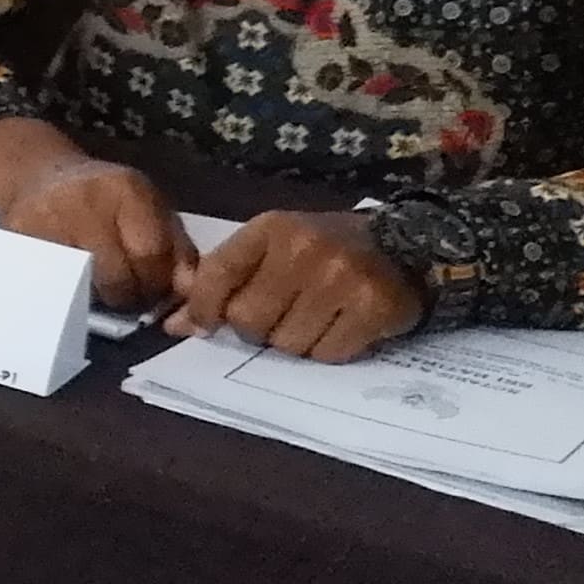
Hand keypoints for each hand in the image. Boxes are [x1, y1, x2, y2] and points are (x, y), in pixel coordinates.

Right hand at [0, 125, 192, 308]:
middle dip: (127, 295)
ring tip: (99, 287)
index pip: (150, 254)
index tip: (153, 289)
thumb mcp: (149, 209)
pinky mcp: (18, 234)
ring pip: (83, 284)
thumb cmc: (104, 197)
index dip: (155, 282)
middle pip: (116, 275)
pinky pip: (51, 279)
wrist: (37, 174)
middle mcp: (86, 199)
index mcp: (127, 189)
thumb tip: (191, 289)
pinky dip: (64, 287)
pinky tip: (70, 278)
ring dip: (95, 295)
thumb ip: (176, 248)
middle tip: (126, 295)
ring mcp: (47, 217)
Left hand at [171, 208, 426, 359]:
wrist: (406, 245)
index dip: (202, 308)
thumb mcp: (273, 248)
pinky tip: (340, 327)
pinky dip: (328, 350)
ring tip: (313, 319)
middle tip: (278, 317)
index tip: (204, 325)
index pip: (216, 275)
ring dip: (295, 342)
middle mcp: (303, 249)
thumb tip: (177, 326)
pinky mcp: (372, 307)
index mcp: (271, 229)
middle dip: (256, 329)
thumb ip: (225, 281)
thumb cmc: (325, 249)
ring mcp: (340, 278)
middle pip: (248, 319)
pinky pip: (327, 354)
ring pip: (286, 343)